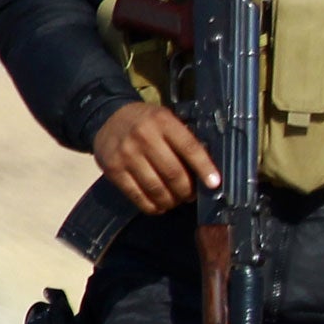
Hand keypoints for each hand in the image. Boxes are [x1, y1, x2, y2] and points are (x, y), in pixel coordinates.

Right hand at [92, 101, 219, 214]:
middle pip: (173, 173)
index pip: (189, 148)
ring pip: (156, 188)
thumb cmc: (146, 121)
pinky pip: (136, 195)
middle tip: (190, 195)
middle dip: (187, 190)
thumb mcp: (166, 119)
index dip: (204, 168)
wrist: (108, 118)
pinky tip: (159, 205)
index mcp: (163, 121)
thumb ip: (182, 139)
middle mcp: (144, 137)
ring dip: (171, 201)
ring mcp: (127, 154)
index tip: (214, 183)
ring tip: (175, 201)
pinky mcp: (113, 170)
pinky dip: (151, 206)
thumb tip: (204, 169)